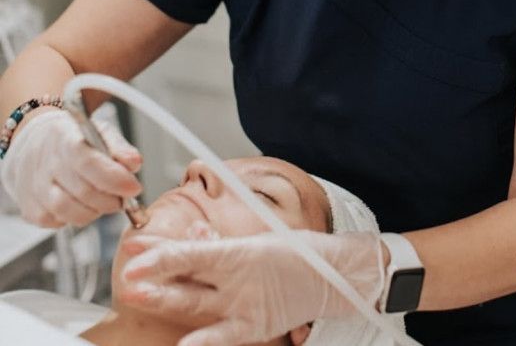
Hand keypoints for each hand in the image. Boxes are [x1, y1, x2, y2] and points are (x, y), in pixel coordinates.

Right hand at [0, 108, 142, 226]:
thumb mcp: (99, 131)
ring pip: (69, 212)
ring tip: (104, 201)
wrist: (35, 143)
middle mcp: (45, 162)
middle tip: (122, 198)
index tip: (134, 187)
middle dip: (111, 200)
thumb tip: (134, 163)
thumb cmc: (72, 138)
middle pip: (83, 191)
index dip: (114, 178)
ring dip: (95, 211)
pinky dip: (75, 218)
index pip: (88, 162)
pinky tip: (81, 205)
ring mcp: (33, 187)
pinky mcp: (29, 208)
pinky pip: (57, 222)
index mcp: (64, 137)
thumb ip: (120, 147)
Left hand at [119, 227, 385, 345]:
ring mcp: (247, 305)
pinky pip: (225, 336)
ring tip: (137, 294)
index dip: (161, 253)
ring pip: (197, 304)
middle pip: (189, 279)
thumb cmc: (295, 253)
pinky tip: (185, 344)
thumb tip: (193, 235)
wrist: (334, 276)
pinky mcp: (256, 327)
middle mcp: (241, 278)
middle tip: (126, 273)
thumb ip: (221, 244)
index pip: (193, 252)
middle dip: (156, 276)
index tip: (134, 251)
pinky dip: (206, 340)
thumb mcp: (258, 238)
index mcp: (241, 250)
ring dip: (167, 299)